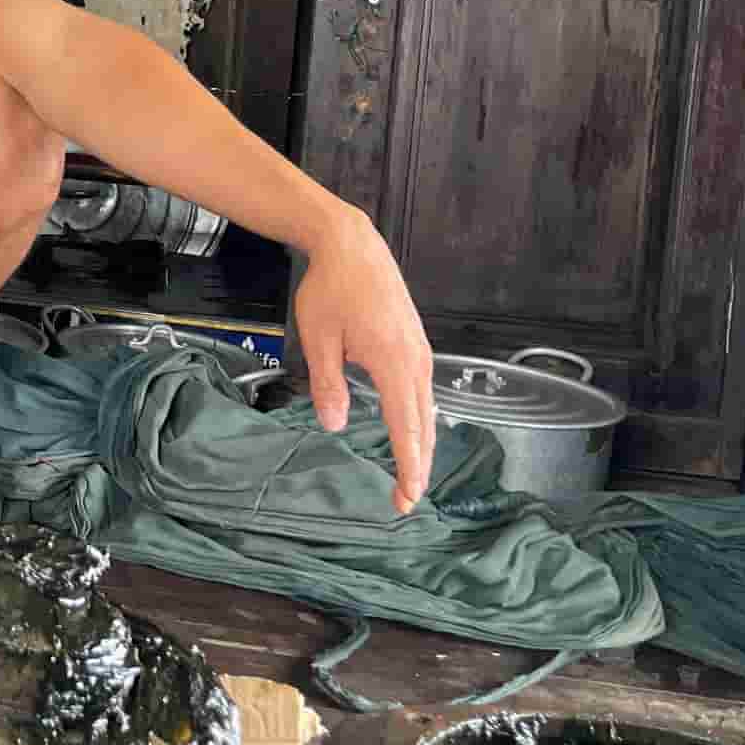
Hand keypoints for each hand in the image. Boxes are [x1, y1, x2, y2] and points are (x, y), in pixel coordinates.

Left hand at [293, 205, 435, 515]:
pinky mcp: (415, 342)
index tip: (406, 498)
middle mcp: (416, 359)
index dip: (408, 466)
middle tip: (407, 499)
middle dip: (419, 465)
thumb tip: (335, 425)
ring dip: (421, 443)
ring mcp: (420, 350)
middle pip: (424, 424)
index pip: (406, 428)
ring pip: (426, 408)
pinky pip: (422, 390)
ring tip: (411, 474)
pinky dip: (419, 418)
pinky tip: (410, 430)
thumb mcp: (318, 338)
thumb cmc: (331, 288)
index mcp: (393, 362)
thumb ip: (327, 384)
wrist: (351, 245)